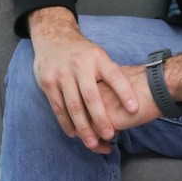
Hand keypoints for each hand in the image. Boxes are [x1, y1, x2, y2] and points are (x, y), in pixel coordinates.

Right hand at [28, 8, 145, 153]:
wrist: (53, 37)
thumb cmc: (82, 53)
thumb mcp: (99, 55)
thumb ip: (110, 74)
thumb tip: (131, 100)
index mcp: (97, 57)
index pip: (114, 75)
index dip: (124, 92)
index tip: (134, 109)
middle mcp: (79, 64)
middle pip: (91, 96)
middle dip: (101, 118)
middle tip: (110, 135)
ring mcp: (61, 73)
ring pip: (73, 105)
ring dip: (83, 127)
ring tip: (92, 143)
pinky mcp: (47, 81)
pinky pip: (58, 107)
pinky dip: (66, 122)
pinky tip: (74, 133)